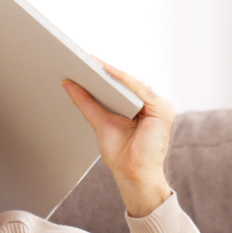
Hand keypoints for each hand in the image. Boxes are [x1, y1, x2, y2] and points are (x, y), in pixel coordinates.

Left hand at [62, 64, 174, 217]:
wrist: (134, 176)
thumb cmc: (122, 155)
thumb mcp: (100, 122)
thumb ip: (87, 102)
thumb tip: (69, 83)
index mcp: (143, 108)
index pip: (122, 87)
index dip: (103, 74)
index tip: (83, 61)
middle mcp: (153, 106)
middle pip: (127, 83)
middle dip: (105, 70)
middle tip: (83, 56)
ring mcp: (160, 107)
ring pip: (133, 84)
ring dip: (112, 71)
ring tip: (91, 61)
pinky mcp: (162, 110)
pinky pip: (139, 90)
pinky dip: (123, 80)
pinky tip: (107, 71)